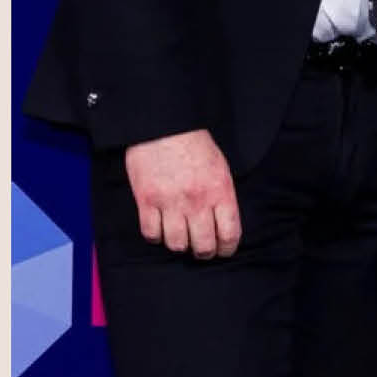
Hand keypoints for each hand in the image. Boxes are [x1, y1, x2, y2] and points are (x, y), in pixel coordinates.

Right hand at [122, 128, 239, 258]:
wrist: (163, 124)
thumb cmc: (193, 144)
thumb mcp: (220, 168)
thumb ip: (222, 197)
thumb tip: (222, 225)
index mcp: (220, 191)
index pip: (229, 235)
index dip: (226, 249)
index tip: (222, 250)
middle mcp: (197, 201)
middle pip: (203, 246)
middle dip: (203, 252)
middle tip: (199, 247)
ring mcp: (170, 202)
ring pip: (177, 244)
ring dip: (179, 244)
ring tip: (178, 235)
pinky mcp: (146, 199)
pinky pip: (151, 234)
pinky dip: (155, 236)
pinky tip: (159, 227)